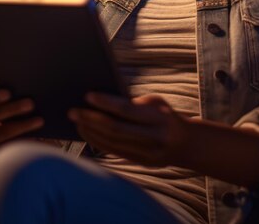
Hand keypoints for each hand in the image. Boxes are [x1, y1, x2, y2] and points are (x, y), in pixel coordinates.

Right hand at [0, 89, 43, 152]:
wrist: (6, 131)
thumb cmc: (5, 106)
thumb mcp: (2, 100)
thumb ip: (6, 94)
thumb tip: (23, 85)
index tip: (9, 93)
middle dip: (11, 110)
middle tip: (31, 103)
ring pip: (0, 134)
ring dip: (22, 126)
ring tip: (39, 120)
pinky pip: (8, 148)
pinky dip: (24, 139)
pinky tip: (38, 135)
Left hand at [68, 93, 189, 166]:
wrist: (185, 143)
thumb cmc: (164, 114)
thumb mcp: (155, 102)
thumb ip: (133, 102)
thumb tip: (101, 99)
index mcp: (159, 117)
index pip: (127, 110)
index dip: (106, 103)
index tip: (87, 96)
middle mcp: (154, 138)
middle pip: (116, 129)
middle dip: (92, 120)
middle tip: (73, 111)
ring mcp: (148, 154)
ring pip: (112, 143)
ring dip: (90, 132)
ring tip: (76, 120)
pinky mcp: (141, 163)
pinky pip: (114, 152)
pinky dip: (97, 141)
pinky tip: (86, 132)